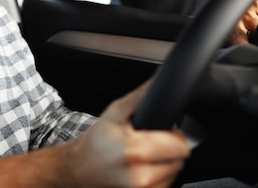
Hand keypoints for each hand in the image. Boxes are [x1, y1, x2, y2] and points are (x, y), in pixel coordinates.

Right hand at [62, 80, 189, 187]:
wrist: (77, 170)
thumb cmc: (95, 142)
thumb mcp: (115, 113)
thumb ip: (141, 97)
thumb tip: (159, 80)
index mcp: (134, 150)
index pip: (180, 146)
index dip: (174, 136)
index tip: (163, 133)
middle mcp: (140, 176)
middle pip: (179, 161)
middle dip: (168, 150)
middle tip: (149, 144)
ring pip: (174, 175)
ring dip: (164, 166)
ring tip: (143, 158)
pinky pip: (164, 187)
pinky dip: (157, 178)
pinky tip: (141, 170)